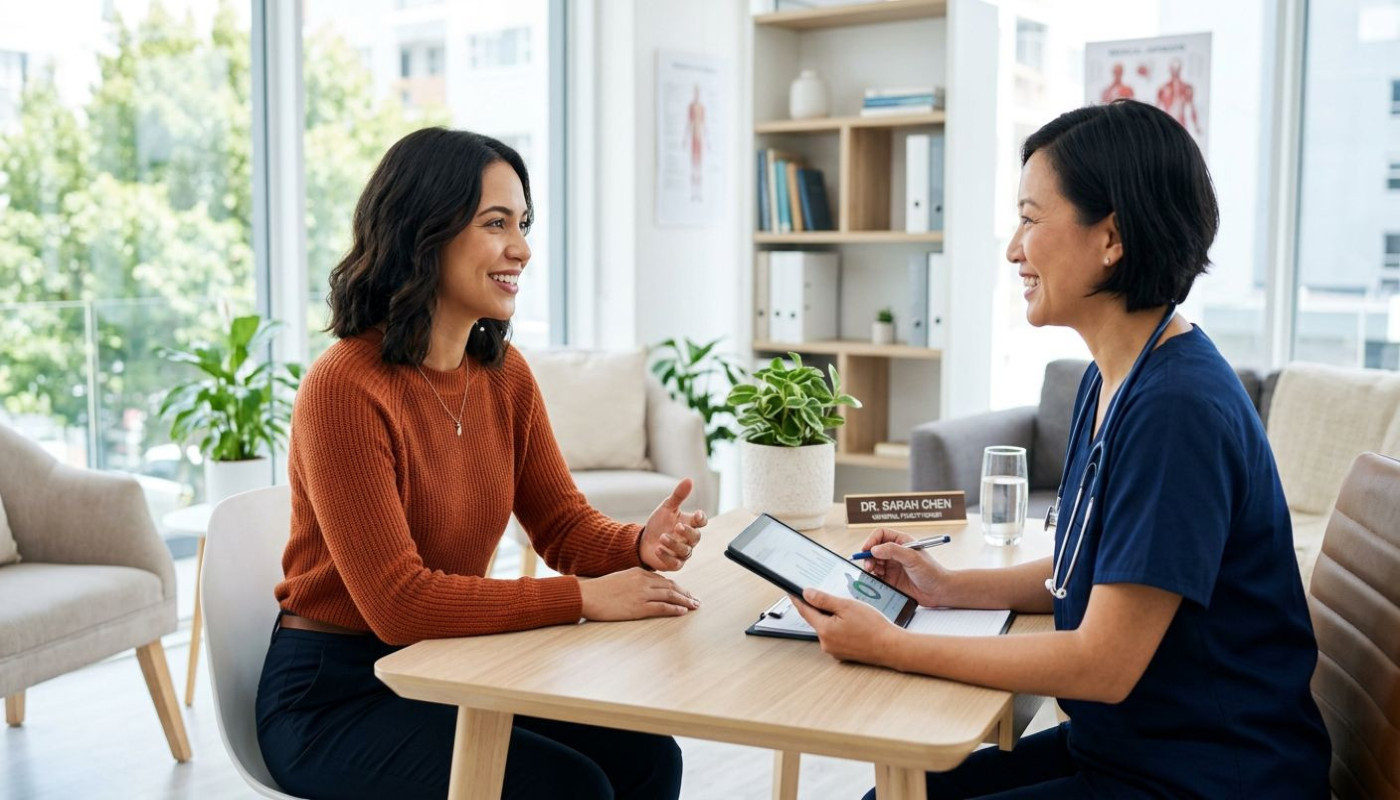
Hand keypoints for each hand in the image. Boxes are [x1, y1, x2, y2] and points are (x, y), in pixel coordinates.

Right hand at [578, 568, 699, 620]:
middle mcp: (643, 580)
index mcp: (638, 572)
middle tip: (695, 599)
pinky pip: (662, 607)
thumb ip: (633, 582)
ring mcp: (642, 593)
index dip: (676, 586)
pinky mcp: (639, 607)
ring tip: (693, 605)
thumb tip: (642, 589)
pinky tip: (682, 612)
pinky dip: (674, 609)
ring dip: (684, 601)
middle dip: (684, 593)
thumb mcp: (619, 579)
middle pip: (671, 586)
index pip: (662, 579)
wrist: (587, 595)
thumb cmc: (599, 590)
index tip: (683, 592)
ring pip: (670, 596)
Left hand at [639, 478, 707, 570]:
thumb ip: (678, 495)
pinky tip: (658, 549)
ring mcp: (682, 553)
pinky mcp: (674, 564)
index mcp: (689, 524)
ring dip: (674, 544)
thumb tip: (689, 479)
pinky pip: (674, 563)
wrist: (643, 541)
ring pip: (685, 551)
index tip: (697, 515)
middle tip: (677, 526)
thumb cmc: (659, 524)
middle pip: (696, 537)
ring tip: (662, 537)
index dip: (701, 519)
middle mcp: (688, 540)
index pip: (701, 522)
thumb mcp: (667, 507)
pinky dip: (666, 557)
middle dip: (687, 532)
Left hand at [791, 588, 902, 666]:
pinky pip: (836, 636)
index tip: (791, 591)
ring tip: (849, 611)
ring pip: (827, 628)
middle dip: (820, 607)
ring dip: (832, 618)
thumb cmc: (873, 627)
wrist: (891, 647)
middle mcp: (826, 643)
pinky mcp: (843, 654)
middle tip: (830, 596)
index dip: (797, 599)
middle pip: (816, 619)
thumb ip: (824, 600)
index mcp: (824, 630)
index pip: (804, 611)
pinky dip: (840, 628)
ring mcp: (834, 650)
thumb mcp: (847, 606)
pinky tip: (853, 623)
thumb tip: (806, 594)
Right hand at [858, 528, 951, 606]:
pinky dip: (873, 577)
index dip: (871, 540)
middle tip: (869, 565)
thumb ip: (893, 551)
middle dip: (868, 556)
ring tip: (872, 572)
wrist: (939, 592)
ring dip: (870, 566)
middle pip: (874, 549)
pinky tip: (877, 580)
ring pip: (873, 563)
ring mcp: (892, 566)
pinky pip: (876, 577)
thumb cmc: (931, 571)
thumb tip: (874, 549)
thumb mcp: (912, 557)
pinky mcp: (891, 580)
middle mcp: (895, 553)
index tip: (866, 549)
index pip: (881, 535)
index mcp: (901, 542)